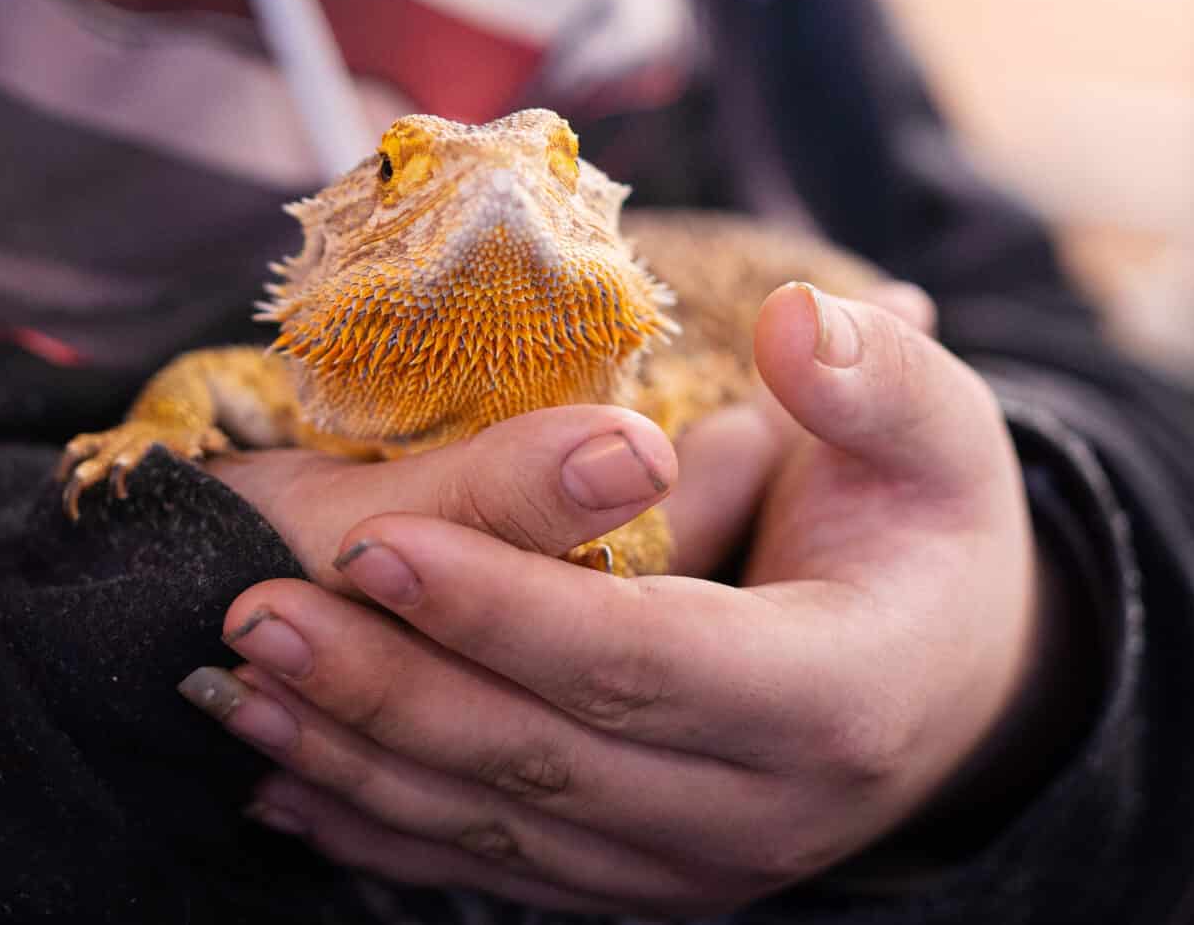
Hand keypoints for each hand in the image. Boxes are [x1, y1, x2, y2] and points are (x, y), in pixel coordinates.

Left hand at [180, 282, 1071, 913]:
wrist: (960, 678)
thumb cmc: (929, 527)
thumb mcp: (939, 429)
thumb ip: (873, 374)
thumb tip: (803, 325)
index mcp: (838, 696)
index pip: (647, 661)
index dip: (506, 609)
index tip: (376, 540)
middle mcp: (764, 814)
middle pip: (550, 760)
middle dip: (389, 688)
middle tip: (255, 611)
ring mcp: (697, 869)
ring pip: (505, 831)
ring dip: (358, 763)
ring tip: (234, 683)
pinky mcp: (640, 885)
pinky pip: (498, 870)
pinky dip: (384, 830)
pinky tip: (280, 781)